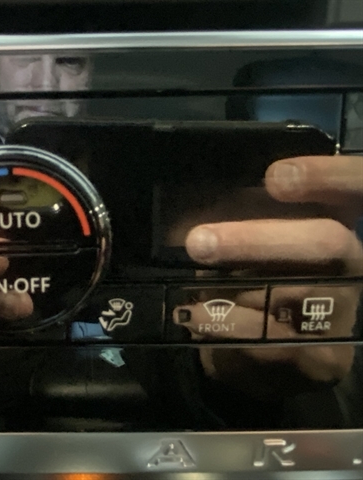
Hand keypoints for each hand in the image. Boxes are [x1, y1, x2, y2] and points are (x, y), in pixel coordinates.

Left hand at [180, 155, 362, 399]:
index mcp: (335, 221)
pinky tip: (197, 317)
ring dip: (237, 288)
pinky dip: (230, 326)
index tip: (275, 177)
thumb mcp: (249, 241)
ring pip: (303, 292)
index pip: (354, 189)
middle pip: (329, 242)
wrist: (261, 353)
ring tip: (192, 290)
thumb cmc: (253, 277)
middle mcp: (354, 262)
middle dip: (258, 240)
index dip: (330, 177)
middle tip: (198, 242)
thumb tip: (193, 205)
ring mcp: (347, 312)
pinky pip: (277, 339)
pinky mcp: (327, 357)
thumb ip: (239, 217)